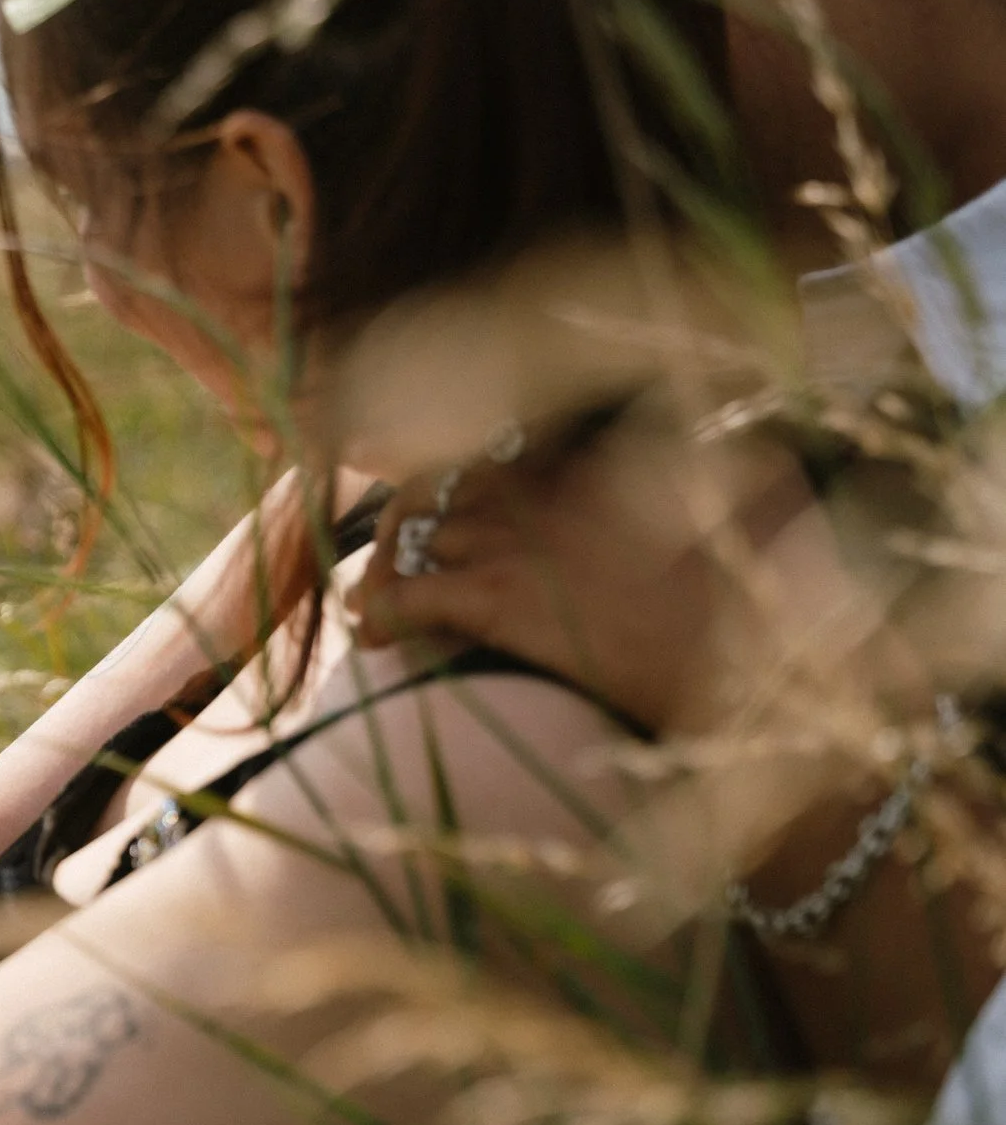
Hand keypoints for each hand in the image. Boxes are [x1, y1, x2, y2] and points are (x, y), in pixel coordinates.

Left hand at [349, 417, 804, 734]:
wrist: (747, 669)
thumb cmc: (750, 613)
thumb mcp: (746, 516)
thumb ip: (731, 472)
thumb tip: (749, 454)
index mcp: (601, 471)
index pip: (507, 455)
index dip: (469, 485)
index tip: (456, 516)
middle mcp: (552, 496)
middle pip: (450, 486)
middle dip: (415, 522)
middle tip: (399, 563)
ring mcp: (523, 543)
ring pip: (421, 534)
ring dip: (392, 566)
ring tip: (379, 603)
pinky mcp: (501, 599)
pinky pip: (411, 593)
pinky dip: (382, 612)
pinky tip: (374, 636)